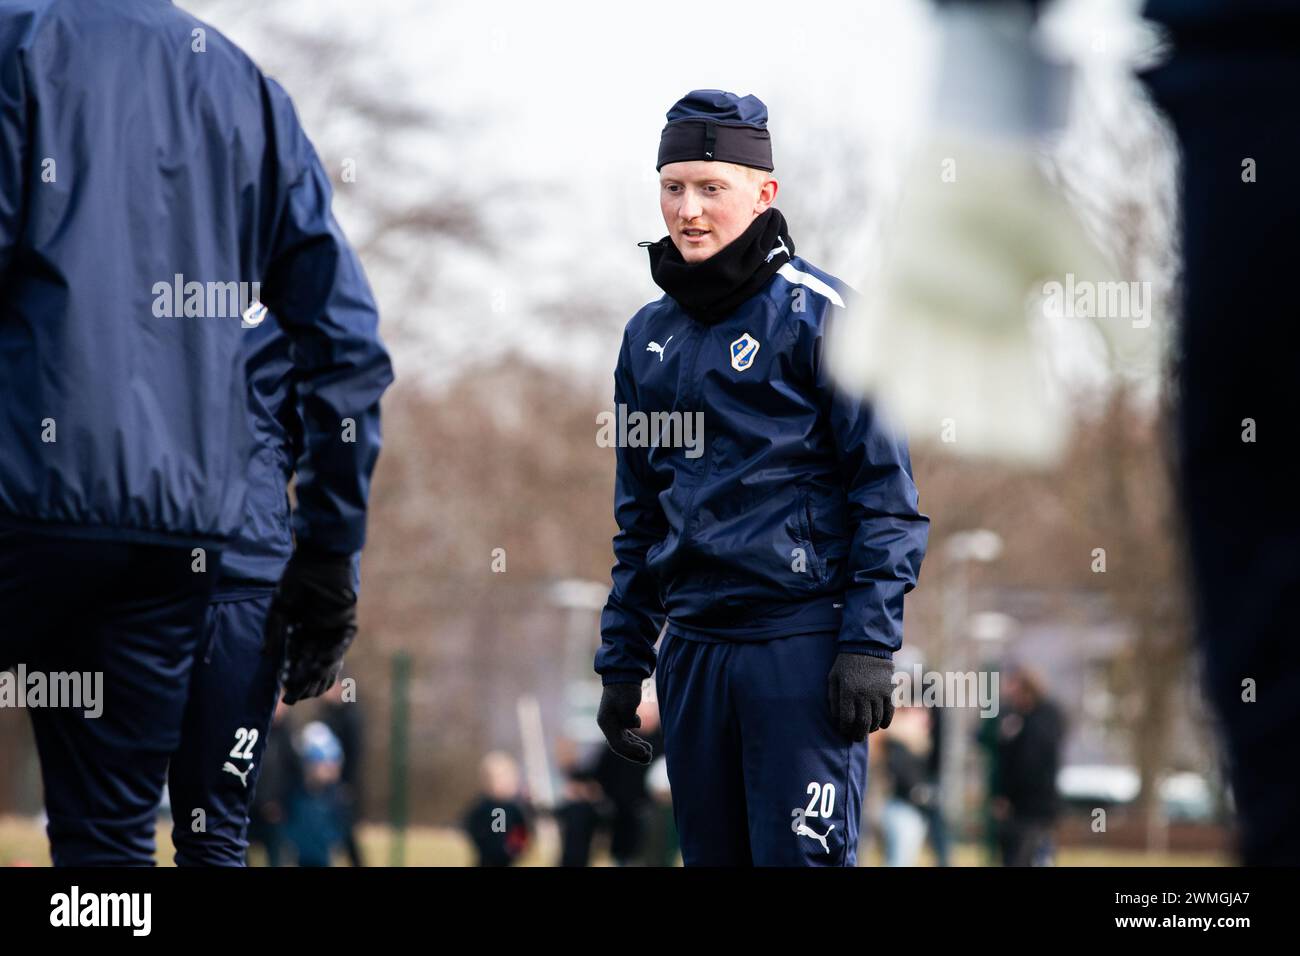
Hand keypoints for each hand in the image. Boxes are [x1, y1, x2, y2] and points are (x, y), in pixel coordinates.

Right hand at [269, 545, 357, 703]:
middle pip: (312, 667)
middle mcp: (318, 635)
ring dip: (318, 676)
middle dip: (304, 684)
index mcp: (301, 632)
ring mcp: (333, 631)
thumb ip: (274, 632)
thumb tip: (265, 656)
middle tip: (294, 698)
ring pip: (328, 661)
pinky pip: (341, 646)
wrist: (319, 559)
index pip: (296, 662)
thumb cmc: (297, 580)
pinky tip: (321, 667)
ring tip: (308, 691)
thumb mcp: (280, 609)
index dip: (291, 679)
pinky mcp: (347, 624)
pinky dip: (332, 657)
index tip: (285, 696)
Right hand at [596, 682, 651, 764]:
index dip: (631, 750)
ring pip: (624, 741)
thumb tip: (633, 727)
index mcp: (605, 722)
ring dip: (635, 748)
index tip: (645, 751)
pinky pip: (627, 735)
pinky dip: (635, 741)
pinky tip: (645, 744)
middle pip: (620, 746)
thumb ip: (629, 719)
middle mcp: (607, 724)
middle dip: (633, 753)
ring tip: (649, 753)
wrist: (623, 675)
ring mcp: (614, 723)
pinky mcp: (621, 719)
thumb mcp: (627, 704)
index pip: (616, 743)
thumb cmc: (625, 689)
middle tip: (648, 757)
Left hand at [828, 651, 895, 740]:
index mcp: (848, 691)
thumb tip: (836, 719)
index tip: (844, 731)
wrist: (867, 647)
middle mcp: (864, 694)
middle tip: (856, 738)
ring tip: (867, 731)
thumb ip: (833, 699)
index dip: (845, 729)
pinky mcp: (889, 691)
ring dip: (872, 729)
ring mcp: (878, 693)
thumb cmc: (845, 664)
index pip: (847, 719)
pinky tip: (880, 725)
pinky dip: (885, 722)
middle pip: (863, 723)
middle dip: (859, 734)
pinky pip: (889, 712)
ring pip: (877, 719)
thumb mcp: (833, 678)